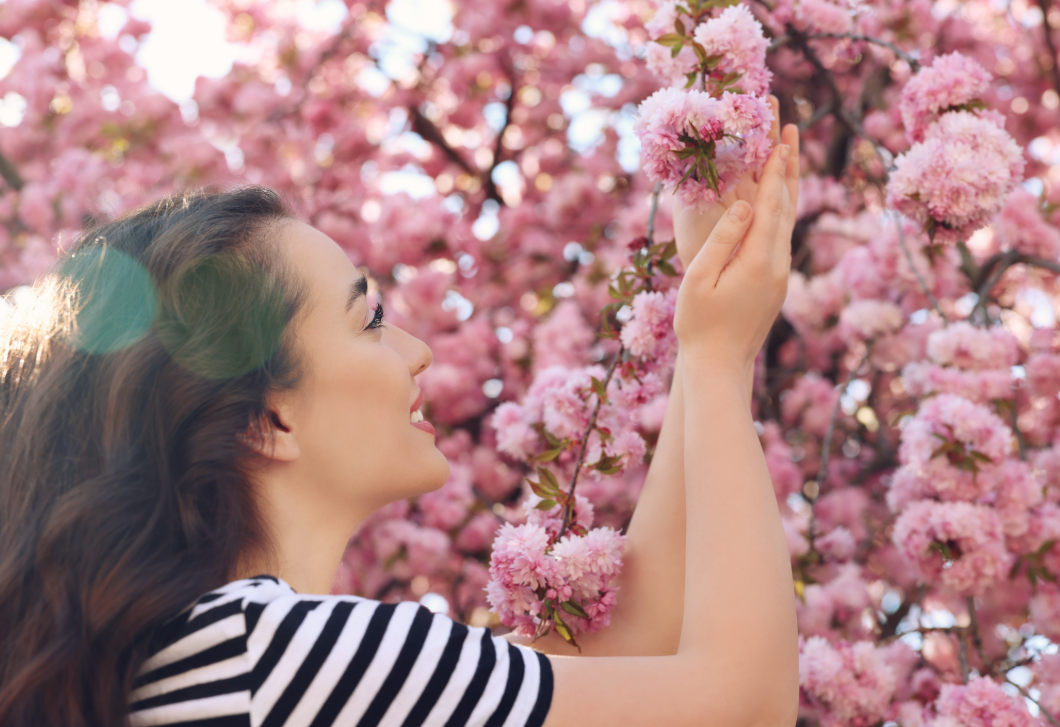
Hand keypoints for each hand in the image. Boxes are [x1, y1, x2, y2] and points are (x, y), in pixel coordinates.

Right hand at [673, 126, 799, 377]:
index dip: (774, 169)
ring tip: (788, 156)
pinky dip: (780, 211)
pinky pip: (781, 237)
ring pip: (787, 222)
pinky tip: (776, 201)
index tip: (780, 137)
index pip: (769, 204)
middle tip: (792, 131)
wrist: (720, 366)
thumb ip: (721, 240)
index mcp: (757, 260)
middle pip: (787, 206)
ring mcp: (779, 276)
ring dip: (787, 186)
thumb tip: (742, 205)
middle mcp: (777, 265)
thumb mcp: (698, 280)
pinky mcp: (775, 284)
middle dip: (788, 167)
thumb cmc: (698, 325)